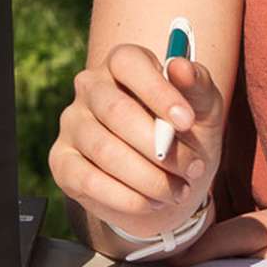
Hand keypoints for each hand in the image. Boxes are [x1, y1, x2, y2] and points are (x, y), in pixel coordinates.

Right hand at [49, 43, 223, 240]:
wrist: (169, 180)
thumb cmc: (186, 136)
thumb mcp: (204, 110)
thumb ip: (198, 86)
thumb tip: (180, 67)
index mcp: (122, 64)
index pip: (128, 64)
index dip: (158, 92)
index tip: (187, 122)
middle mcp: (90, 87)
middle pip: (116, 110)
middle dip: (161, 147)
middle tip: (194, 168)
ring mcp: (72, 124)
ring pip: (105, 151)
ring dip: (150, 178)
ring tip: (178, 191)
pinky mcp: (62, 161)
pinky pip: (89, 181)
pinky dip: (128, 198)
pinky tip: (151, 202)